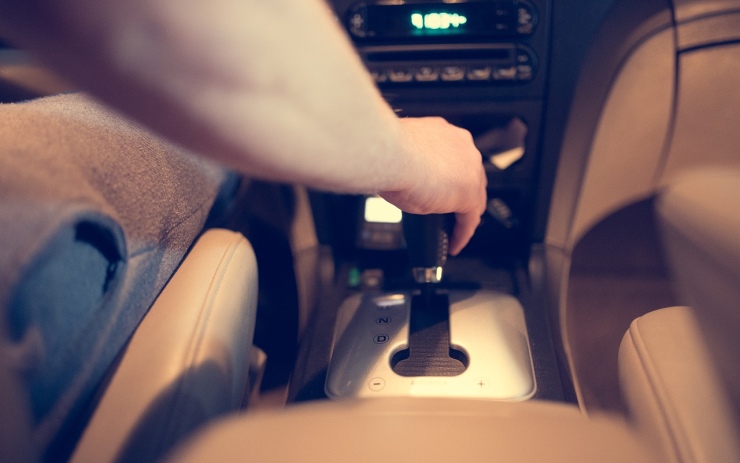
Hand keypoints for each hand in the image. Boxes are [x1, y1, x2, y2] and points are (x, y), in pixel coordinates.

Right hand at [380, 117, 486, 254]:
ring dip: (464, 215)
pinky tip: (454, 243)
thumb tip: (405, 180)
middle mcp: (463, 147)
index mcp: (446, 134)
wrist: (390, 154)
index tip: (440, 188)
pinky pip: (469, 220)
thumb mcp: (403, 156)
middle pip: (470, 177)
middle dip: (461, 196)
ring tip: (452, 231)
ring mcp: (470, 170)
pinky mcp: (468, 195)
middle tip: (448, 213)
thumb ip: (413, 166)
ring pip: (474, 198)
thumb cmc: (388, 151)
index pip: (456, 159)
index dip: (450, 177)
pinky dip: (462, 234)